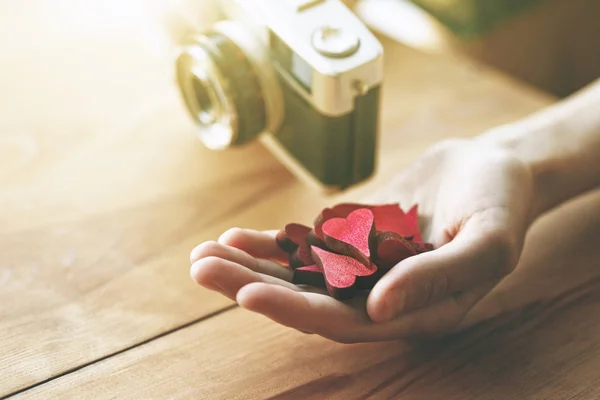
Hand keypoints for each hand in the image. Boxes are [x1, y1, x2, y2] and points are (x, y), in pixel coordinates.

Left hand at [190, 138, 534, 341]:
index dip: (296, 310)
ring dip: (249, 267)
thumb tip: (380, 307)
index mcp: (413, 312)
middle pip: (307, 300)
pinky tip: (233, 238)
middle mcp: (379, 297)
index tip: (249, 295)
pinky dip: (269, 244)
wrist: (492, 168)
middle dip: (253, 287)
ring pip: (296, 274)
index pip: (344, 321)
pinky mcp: (350, 238)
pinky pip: (303, 245)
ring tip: (202, 256)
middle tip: (203, 270)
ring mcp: (361, 267)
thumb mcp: (487, 240)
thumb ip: (438, 278)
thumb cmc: (500, 204)